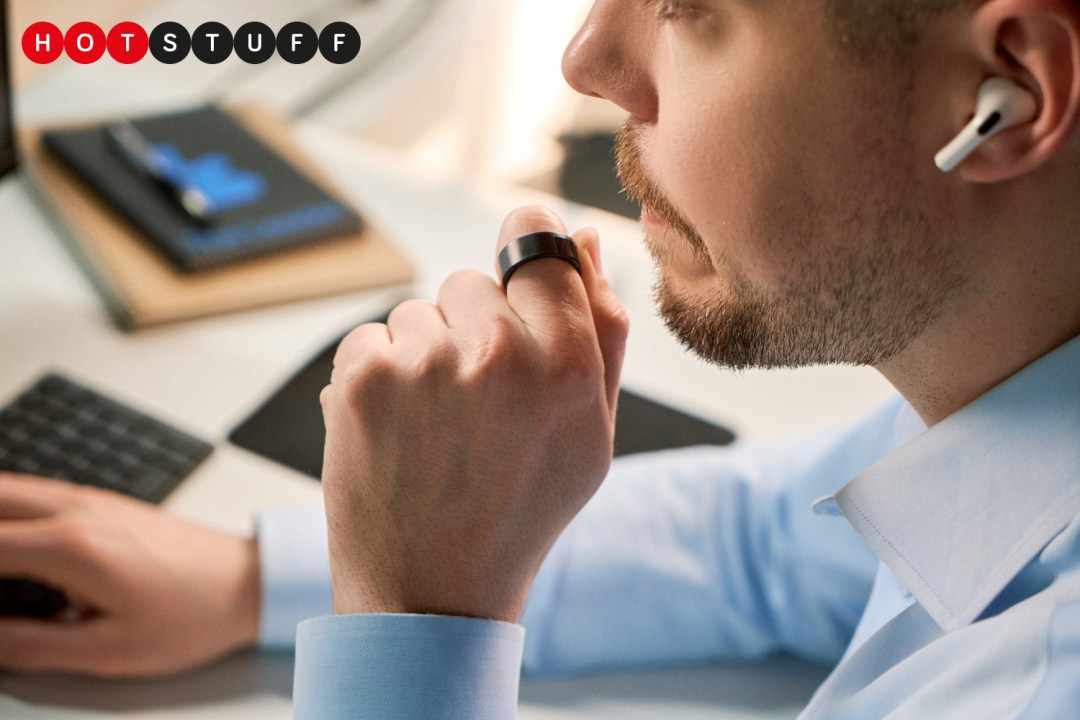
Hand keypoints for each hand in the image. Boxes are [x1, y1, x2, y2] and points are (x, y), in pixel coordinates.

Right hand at [0, 473, 259, 676]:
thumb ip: (28, 646)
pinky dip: (5, 512)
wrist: (249, 581)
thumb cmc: (192, 615)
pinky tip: (8, 547)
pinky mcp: (104, 504)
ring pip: (7, 488)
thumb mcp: (107, 650)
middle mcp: (76, 509)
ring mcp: (91, 500)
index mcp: (70, 546)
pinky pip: (33, 494)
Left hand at [320, 205, 628, 622]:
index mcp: (567, 363)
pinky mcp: (362, 377)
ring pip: (419, 311)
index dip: (527, 244)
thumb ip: (602, 330)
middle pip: (474, 281)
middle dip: (474, 327)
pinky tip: (397, 430)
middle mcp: (498, 353)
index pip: (541, 247)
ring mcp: (424, 362)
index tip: (517, 256)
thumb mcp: (592, 432)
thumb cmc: (521, 509)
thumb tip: (584, 240)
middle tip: (477, 404)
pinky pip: (371, 335)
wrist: (432, 591)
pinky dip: (378, 374)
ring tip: (435, 429)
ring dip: (423, 354)